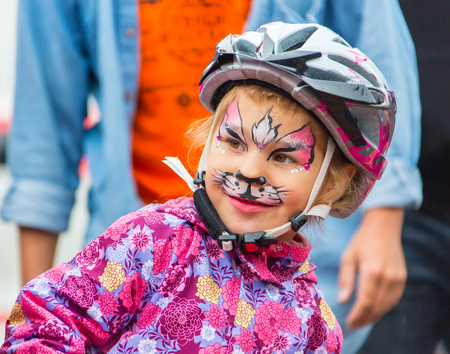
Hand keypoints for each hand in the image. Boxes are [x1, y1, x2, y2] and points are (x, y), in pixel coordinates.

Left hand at [337, 207, 405, 329]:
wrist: (383, 227)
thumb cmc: (362, 241)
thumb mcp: (348, 257)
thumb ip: (345, 279)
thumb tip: (343, 300)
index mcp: (372, 272)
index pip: (365, 302)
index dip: (357, 315)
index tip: (349, 323)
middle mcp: (388, 277)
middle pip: (377, 307)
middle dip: (364, 319)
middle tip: (353, 325)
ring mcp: (397, 279)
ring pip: (386, 306)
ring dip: (374, 316)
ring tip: (361, 320)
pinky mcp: (402, 278)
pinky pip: (393, 299)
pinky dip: (383, 307)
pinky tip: (373, 310)